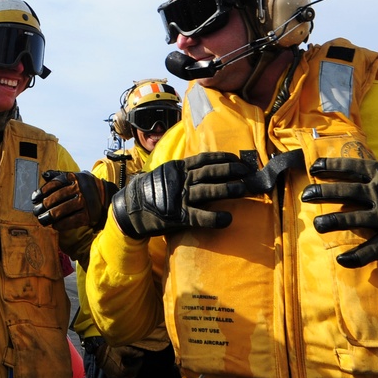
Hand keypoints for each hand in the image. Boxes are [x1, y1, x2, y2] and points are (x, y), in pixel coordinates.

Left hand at [31, 170, 117, 230]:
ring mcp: (85, 202)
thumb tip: (44, 175)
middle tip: (36, 212)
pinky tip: (55, 226)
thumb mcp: (74, 177)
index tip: (34, 199)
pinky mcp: (89, 215)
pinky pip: (72, 221)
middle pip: (57, 197)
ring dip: (50, 216)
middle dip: (44, 205)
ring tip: (42, 220)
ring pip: (63, 210)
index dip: (43, 191)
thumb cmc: (84, 187)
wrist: (105, 196)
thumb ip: (59, 175)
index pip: (55, 184)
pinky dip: (61, 224)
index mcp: (74, 178)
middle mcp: (80, 189)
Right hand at [95, 343, 146, 377]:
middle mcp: (117, 376)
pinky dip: (124, 371)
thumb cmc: (110, 349)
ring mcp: (113, 376)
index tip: (140, 358)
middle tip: (137, 362)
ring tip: (131, 361)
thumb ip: (133, 352)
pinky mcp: (110, 374)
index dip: (139, 364)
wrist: (97, 350)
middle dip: (135, 370)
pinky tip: (124, 363)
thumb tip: (142, 354)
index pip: (134, 370)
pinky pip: (120, 375)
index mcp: (121, 371)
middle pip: (131, 377)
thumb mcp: (122, 349)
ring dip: (130, 371)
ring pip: (125, 377)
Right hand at [111, 152, 250, 238]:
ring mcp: (179, 197)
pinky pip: (199, 216)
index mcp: (178, 168)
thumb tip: (203, 170)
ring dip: (228, 189)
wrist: (129, 210)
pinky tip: (227, 219)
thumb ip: (182, 173)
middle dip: (231, 171)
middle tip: (248, 172)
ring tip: (244, 189)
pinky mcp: (178, 215)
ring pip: (208, 190)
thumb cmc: (150, 193)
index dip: (223, 158)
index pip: (204, 159)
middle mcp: (180, 180)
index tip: (238, 160)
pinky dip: (214, 217)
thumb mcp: (164, 175)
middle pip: (210, 172)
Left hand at [301, 157, 377, 267]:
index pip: (351, 167)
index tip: (313, 168)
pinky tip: (342, 260)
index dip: (330, 167)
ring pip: (351, 219)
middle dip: (322, 193)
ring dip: (330, 222)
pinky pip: (371, 249)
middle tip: (305, 195)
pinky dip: (356, 256)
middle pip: (344, 192)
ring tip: (316, 225)